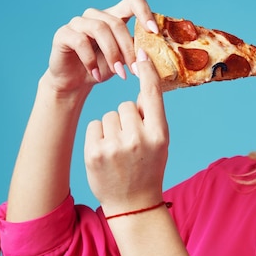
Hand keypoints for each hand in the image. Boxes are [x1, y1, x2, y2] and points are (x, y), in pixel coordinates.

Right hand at [46, 0, 157, 93]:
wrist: (76, 82)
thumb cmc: (104, 67)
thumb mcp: (126, 59)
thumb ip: (139, 50)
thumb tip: (160, 51)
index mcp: (115, 17)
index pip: (133, 1)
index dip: (145, 12)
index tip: (154, 32)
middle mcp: (96, 15)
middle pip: (117, 22)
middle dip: (129, 48)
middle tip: (135, 70)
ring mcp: (78, 22)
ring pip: (100, 29)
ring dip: (112, 54)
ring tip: (119, 74)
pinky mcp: (63, 33)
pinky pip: (80, 41)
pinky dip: (91, 61)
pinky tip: (96, 75)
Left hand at [84, 49, 168, 214]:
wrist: (132, 203)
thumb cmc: (148, 169)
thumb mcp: (160, 144)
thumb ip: (152, 118)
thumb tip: (140, 89)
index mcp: (159, 135)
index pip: (152, 95)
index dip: (147, 72)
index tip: (141, 52)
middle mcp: (138, 139)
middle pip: (124, 106)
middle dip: (126, 118)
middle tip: (131, 142)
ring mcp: (115, 146)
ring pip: (108, 115)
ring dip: (112, 128)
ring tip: (119, 151)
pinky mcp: (95, 152)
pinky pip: (95, 126)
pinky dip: (99, 136)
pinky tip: (106, 154)